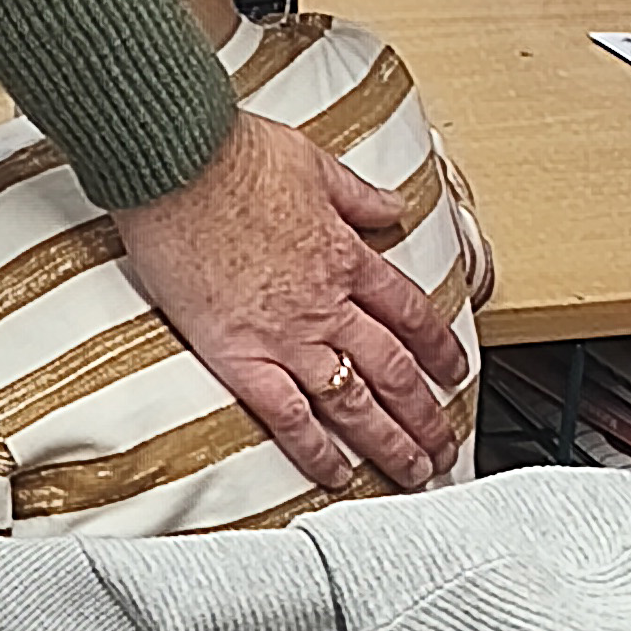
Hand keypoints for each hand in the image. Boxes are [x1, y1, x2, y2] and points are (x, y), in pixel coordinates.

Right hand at [114, 114, 464, 491]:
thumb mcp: (314, 163)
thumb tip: (390, 205)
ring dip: (390, 441)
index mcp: (346, 256)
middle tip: (444, 444)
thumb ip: (358, 195)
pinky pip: (288, 416)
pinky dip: (316, 450)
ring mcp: (286, 335)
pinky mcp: (239, 355)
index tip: (455, 371)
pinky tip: (336, 474)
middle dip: (425, 413)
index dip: (439, 347)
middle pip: (394, 369)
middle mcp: (326, 304)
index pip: (409, 314)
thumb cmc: (232, 156)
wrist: (175, 163)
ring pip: (355, 401)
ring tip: (414, 471)